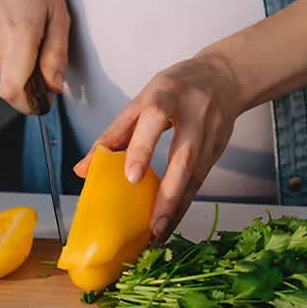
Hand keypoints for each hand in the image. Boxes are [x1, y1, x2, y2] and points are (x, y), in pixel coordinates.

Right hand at [0, 0, 69, 113]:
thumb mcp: (58, 14)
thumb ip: (57, 54)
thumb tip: (55, 86)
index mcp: (18, 37)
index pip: (13, 91)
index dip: (30, 105)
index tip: (46, 100)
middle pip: (14, 87)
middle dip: (34, 86)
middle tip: (50, 66)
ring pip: (9, 75)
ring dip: (26, 69)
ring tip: (38, 39)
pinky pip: (3, 61)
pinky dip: (17, 58)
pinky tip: (25, 34)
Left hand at [73, 53, 244, 241]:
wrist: (223, 76)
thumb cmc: (174, 89)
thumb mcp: (141, 101)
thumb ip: (113, 134)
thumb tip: (82, 170)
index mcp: (166, 94)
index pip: (155, 119)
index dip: (143, 148)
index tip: (131, 177)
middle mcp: (193, 113)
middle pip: (183, 156)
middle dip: (168, 194)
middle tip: (152, 225)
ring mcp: (211, 132)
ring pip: (196, 174)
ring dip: (177, 206)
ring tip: (159, 232)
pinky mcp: (220, 147)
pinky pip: (202, 180)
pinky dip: (185, 202)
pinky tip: (172, 220)